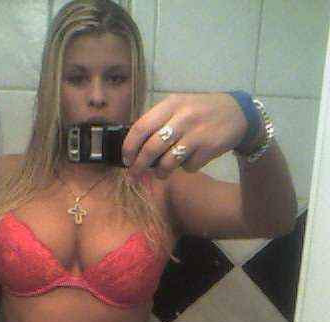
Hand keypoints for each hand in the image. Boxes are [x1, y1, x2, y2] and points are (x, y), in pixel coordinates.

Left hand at [122, 93, 248, 178]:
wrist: (237, 114)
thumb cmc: (200, 112)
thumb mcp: (179, 107)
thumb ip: (158, 122)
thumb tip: (134, 148)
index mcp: (171, 104)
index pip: (141, 127)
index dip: (129, 147)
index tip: (126, 160)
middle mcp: (182, 117)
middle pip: (151, 148)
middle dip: (139, 166)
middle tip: (134, 175)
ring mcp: (196, 134)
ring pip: (168, 162)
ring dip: (161, 172)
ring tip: (162, 173)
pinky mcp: (208, 148)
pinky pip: (188, 167)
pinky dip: (186, 168)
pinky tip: (190, 160)